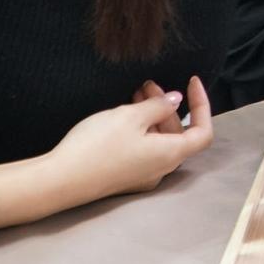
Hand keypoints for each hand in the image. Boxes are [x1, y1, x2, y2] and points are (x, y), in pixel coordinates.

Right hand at [47, 77, 213, 202]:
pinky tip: (124, 116)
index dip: (202, 105)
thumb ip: (158, 107)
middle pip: (178, 134)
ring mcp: (143, 176)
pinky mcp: (125, 177)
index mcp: (170, 155)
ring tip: (135, 94)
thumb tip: (176, 102)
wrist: (60, 180)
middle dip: (168, 106)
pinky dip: (141, 130)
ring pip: (159, 141)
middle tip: (148, 85)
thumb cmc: (97, 146)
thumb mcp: (130, 116)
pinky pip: (143, 150)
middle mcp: (161, 169)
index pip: (202, 132)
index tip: (191, 83)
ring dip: (152, 116)